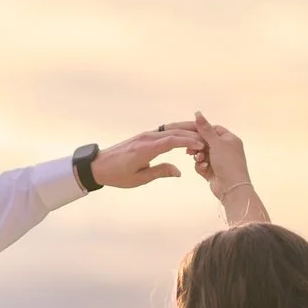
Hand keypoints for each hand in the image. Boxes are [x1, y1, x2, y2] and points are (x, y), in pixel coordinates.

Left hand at [88, 123, 202, 189]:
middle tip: (209, 138)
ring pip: (170, 129)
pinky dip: (177, 132)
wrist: (98, 165)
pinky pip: (164, 131)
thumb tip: (179, 171)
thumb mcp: (139, 178)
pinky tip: (186, 134)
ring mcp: (145, 135)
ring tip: (202, 133)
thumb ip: (160, 172)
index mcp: (146, 149)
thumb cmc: (117, 175)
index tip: (202, 145)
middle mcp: (146, 138)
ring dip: (186, 130)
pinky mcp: (144, 136)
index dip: (188, 142)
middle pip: (174, 131)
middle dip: (192, 133)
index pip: (172, 141)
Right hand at [186, 112, 265, 222]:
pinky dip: (201, 166)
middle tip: (190, 149)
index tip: (189, 132)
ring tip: (199, 160)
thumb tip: (197, 112)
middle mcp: (225, 149)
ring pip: (202, 154)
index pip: (213, 129)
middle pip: (205, 142)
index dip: (201, 130)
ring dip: (199, 156)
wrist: (232, 188)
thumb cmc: (228, 162)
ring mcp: (219, 161)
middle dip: (197, 146)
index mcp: (229, 139)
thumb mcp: (216, 143)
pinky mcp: (212, 171)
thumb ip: (205, 128)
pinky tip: (204, 169)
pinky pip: (201, 164)